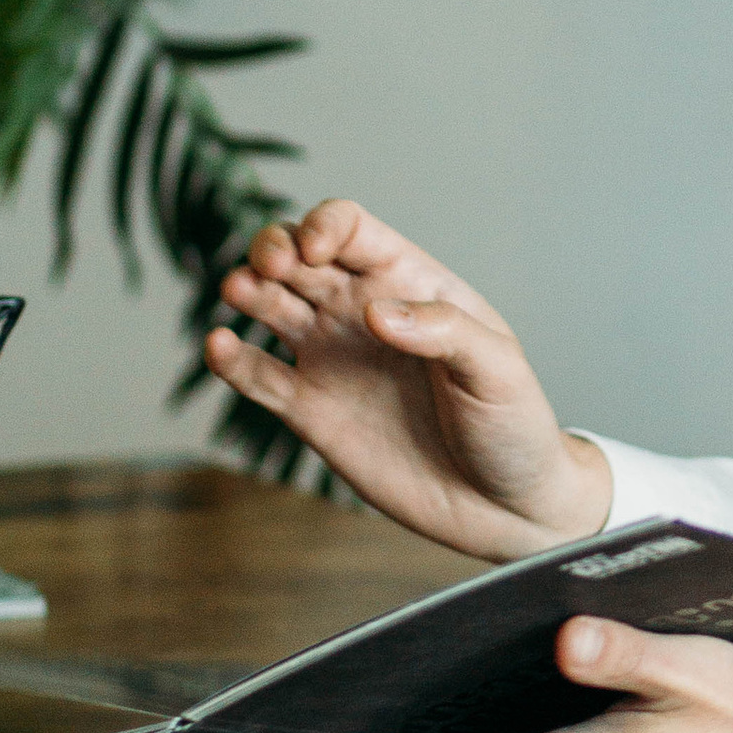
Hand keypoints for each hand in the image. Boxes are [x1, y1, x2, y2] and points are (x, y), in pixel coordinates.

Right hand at [206, 199, 611, 562]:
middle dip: (274, 247)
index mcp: (411, 284)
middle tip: (269, 267)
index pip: (353, 231)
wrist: (502, 506)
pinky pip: (258, 376)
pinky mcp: (311, 411)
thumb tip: (376, 312)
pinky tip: (220, 346)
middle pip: (298, 257)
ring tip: (240, 291)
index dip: (325, 226)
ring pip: (270, 305)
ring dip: (246, 288)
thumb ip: (443, 330)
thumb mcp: (496, 367)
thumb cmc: (512, 425)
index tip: (315, 248)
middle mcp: (362, 312)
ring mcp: (332, 359)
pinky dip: (231, 359)